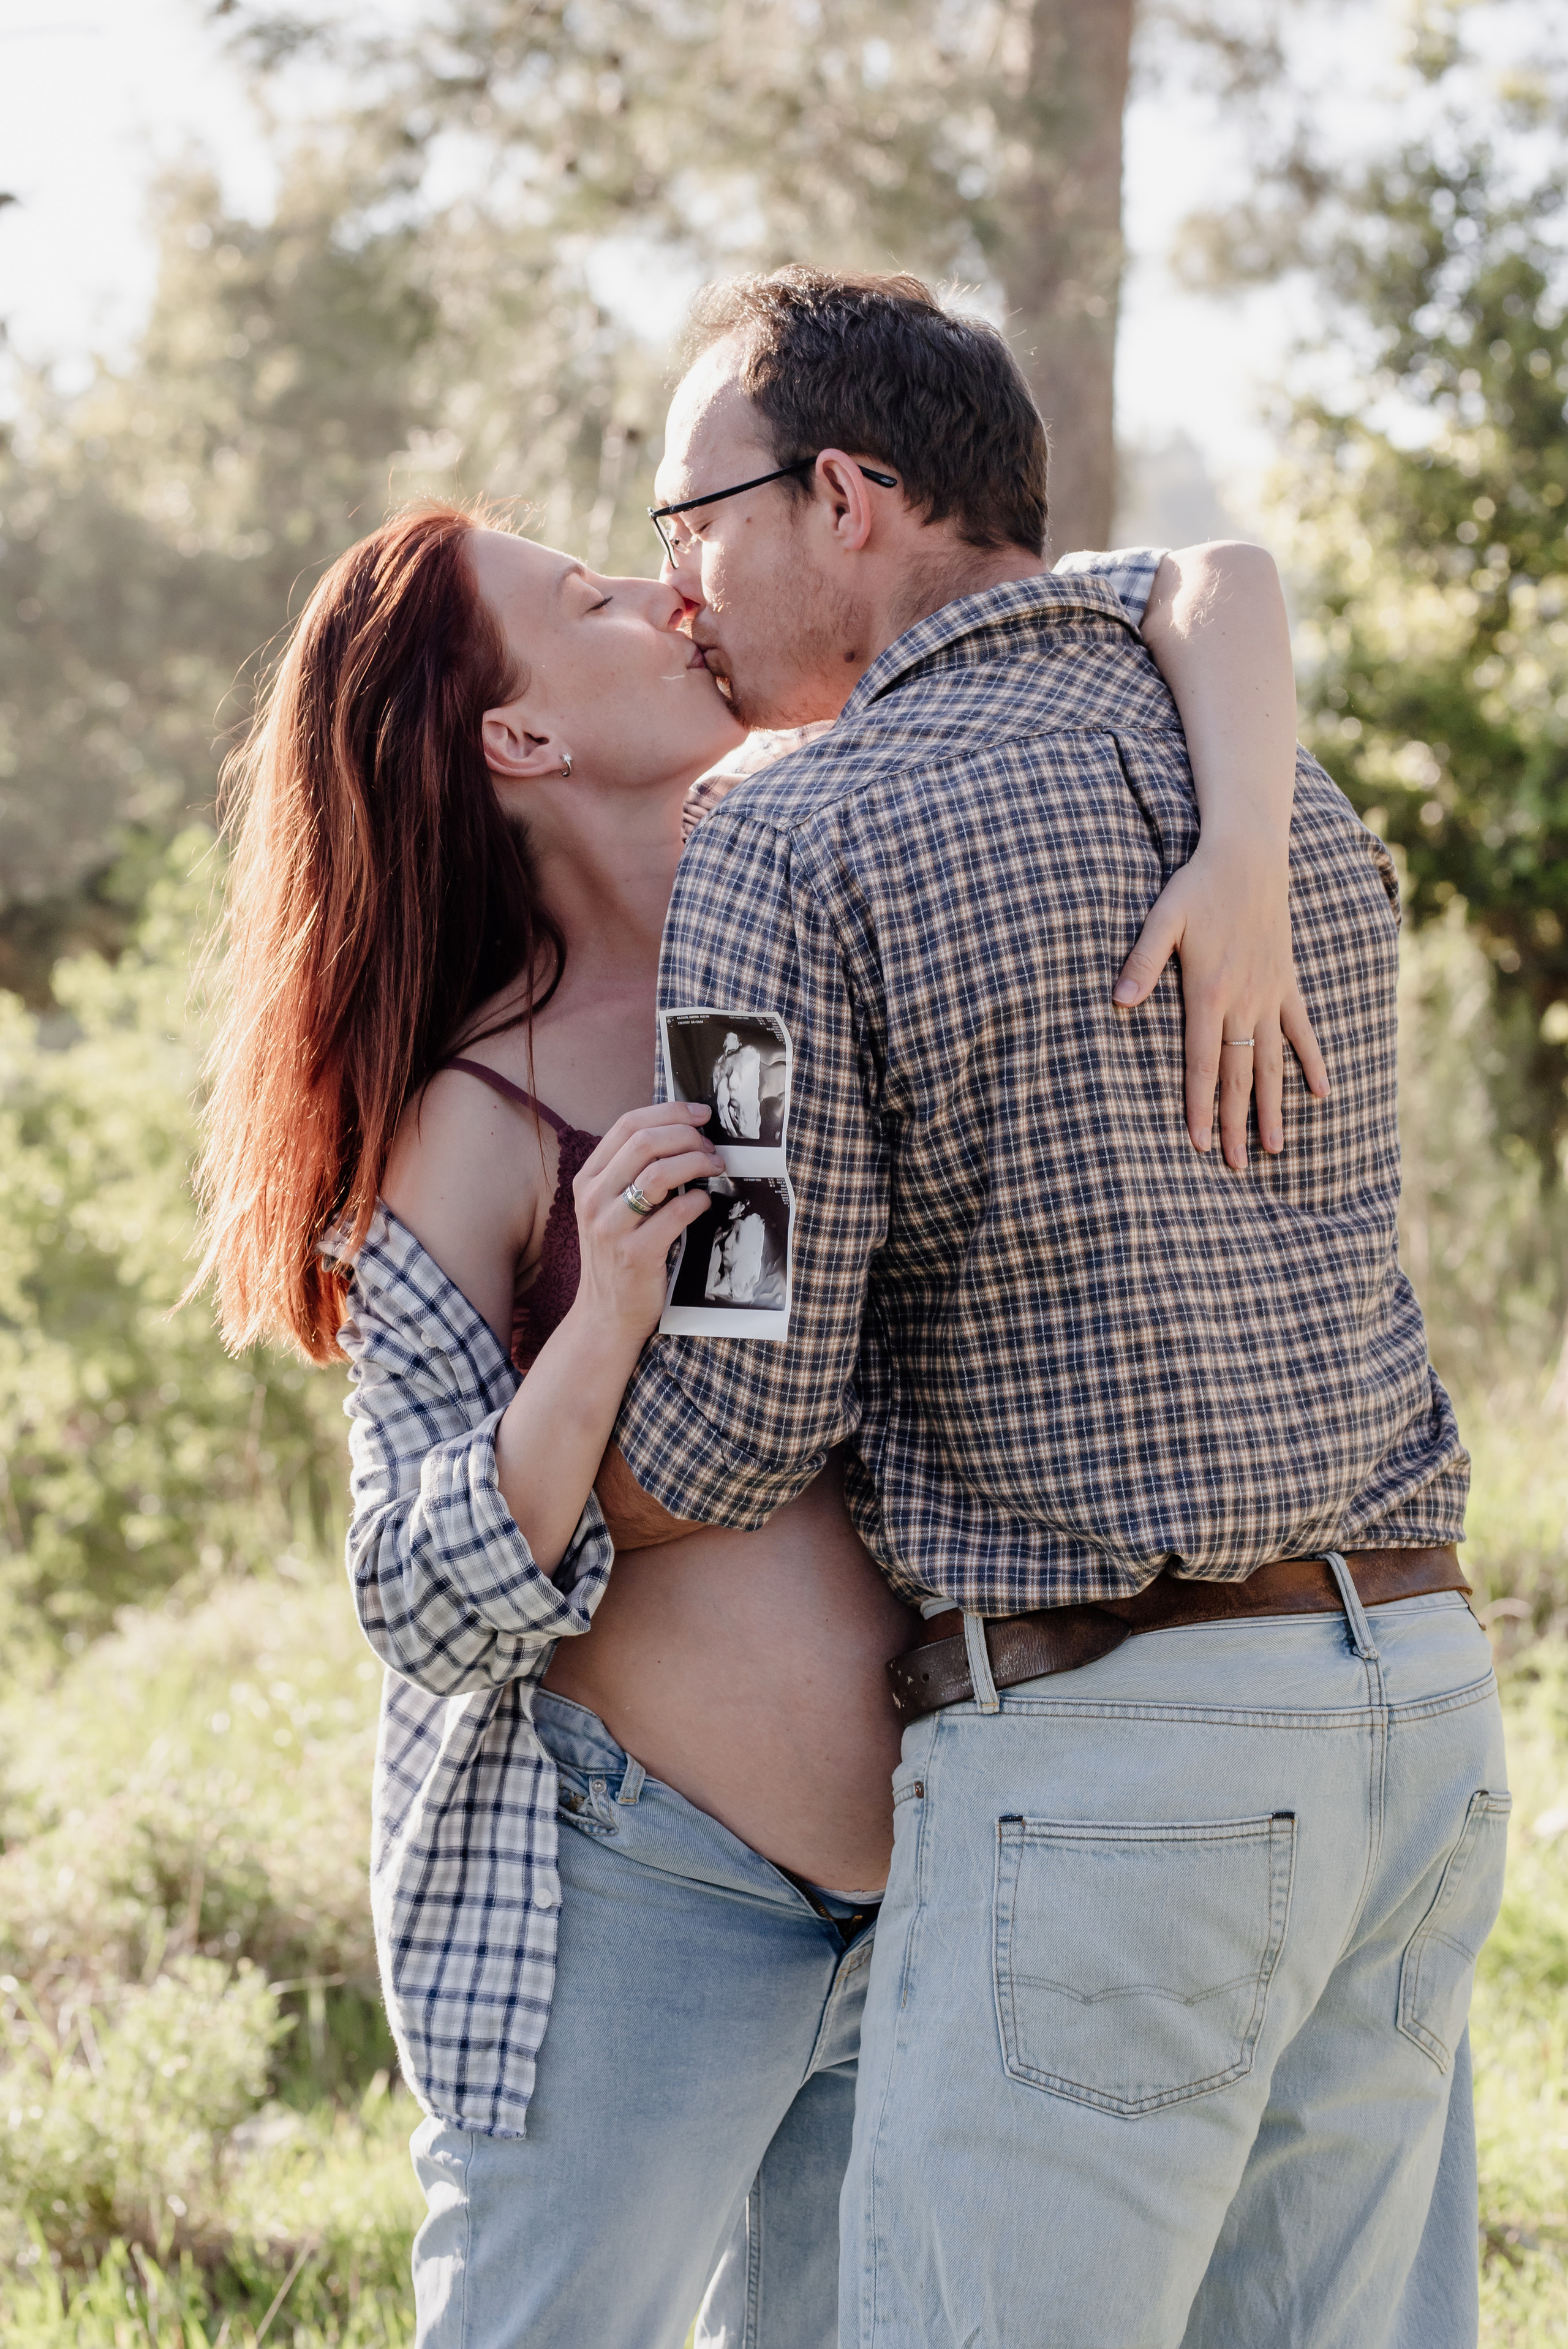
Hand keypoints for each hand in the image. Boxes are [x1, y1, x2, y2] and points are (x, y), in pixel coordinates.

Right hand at [571, 1104, 720, 1340]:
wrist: (607, 1315)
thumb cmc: (618, 1255)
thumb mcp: (612, 1208)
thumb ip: (634, 1173)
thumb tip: (684, 1134)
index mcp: (588, 1179)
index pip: (627, 1124)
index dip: (669, 1111)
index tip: (701, 1114)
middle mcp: (593, 1198)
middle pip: (645, 1141)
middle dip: (687, 1135)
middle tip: (712, 1147)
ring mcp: (611, 1226)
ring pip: (660, 1172)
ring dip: (697, 1163)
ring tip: (716, 1168)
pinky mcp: (635, 1253)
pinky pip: (676, 1212)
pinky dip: (699, 1201)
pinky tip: (705, 1203)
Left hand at [1113, 829, 1329, 1168]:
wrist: (1250, 856)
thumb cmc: (1198, 886)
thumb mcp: (1161, 918)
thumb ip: (1141, 962)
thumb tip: (1118, 1003)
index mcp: (1209, 993)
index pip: (1203, 1064)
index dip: (1201, 1107)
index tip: (1199, 1145)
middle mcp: (1244, 1002)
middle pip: (1239, 1075)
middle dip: (1235, 1123)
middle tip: (1233, 1166)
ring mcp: (1270, 995)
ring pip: (1272, 1064)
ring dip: (1272, 1107)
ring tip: (1272, 1149)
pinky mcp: (1287, 983)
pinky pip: (1302, 1031)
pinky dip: (1313, 1062)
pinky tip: (1321, 1094)